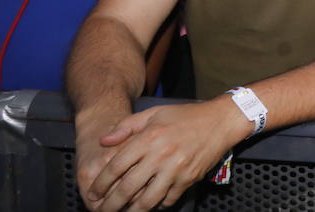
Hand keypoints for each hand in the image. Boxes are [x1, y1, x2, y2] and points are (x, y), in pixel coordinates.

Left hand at [79, 98, 248, 211]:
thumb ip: (126, 126)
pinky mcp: (188, 179)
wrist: (221, 121)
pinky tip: (150, 204)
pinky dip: (157, 206)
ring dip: (132, 211)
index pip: (116, 166)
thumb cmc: (186, 116)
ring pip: (147, 200)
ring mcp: (175, 169)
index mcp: (149, 138)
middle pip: (127, 188)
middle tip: (102, 210)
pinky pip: (167, 200)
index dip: (101, 183)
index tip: (93, 193)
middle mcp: (160, 155)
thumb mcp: (154, 113)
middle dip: (111, 204)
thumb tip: (103, 141)